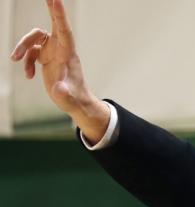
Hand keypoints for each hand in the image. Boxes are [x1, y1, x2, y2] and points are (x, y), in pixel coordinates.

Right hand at [11, 0, 108, 141]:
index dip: (59, 14)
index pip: (64, 30)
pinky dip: (26, 62)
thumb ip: (63, 92)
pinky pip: (31, 53)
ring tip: (14, 60)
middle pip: (51, 26)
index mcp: (68, 54)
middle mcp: (61, 50)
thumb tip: (59, 89)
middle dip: (51, 10)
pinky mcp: (46, 59)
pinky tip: (29, 76)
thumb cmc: (75, 99)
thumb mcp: (68, 97)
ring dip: (22, 48)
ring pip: (34, 39)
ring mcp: (53, 53)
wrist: (75, 103)